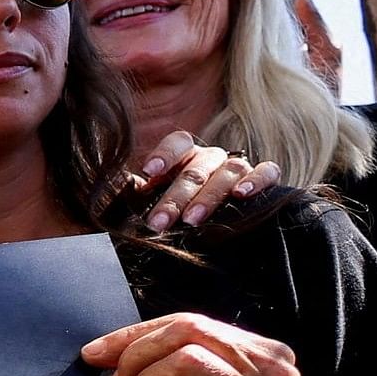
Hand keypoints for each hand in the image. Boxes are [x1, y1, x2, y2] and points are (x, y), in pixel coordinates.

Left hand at [131, 132, 279, 231]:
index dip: (165, 154)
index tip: (149, 172)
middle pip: (196, 168)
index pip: (178, 143)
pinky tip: (242, 195)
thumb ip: (136, 195)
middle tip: (159, 222)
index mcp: (187, 157)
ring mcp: (239, 167)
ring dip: (208, 196)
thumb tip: (109, 192)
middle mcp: (213, 158)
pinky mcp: (266, 179)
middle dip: (175, 196)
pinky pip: (267, 171)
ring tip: (192, 220)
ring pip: (228, 170)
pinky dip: (257, 180)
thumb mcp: (156, 204)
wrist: (226, 232)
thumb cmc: (182, 214)